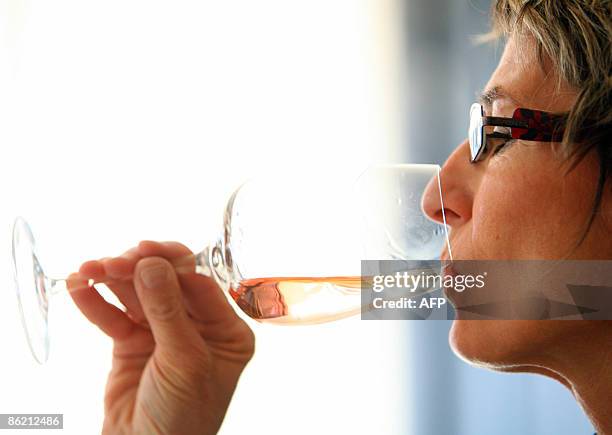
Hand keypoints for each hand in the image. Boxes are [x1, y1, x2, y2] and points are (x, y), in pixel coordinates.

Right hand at [68, 241, 254, 434]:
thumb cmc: (182, 416)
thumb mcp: (184, 361)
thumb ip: (167, 311)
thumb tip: (152, 264)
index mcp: (225, 331)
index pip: (200, 285)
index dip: (173, 264)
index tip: (145, 251)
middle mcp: (196, 327)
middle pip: (166, 284)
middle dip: (139, 270)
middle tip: (113, 262)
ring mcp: (163, 333)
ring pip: (138, 295)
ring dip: (113, 280)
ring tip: (89, 270)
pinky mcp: (133, 344)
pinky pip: (114, 316)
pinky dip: (96, 303)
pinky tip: (79, 288)